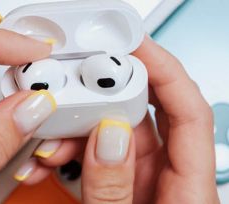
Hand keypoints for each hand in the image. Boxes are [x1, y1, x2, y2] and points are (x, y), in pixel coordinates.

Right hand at [20, 36, 219, 203]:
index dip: (163, 69)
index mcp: (187, 190)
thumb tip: (109, 138)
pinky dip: (67, 151)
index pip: (185, 109)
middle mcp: (164, 177)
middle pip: (139, 114)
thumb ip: (115, 191)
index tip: (134, 46)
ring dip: (75, 129)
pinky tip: (48, 158)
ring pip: (108, 133)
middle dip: (102, 97)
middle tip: (73, 91)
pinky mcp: (114, 186)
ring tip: (48, 139)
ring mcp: (136, 180)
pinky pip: (91, 155)